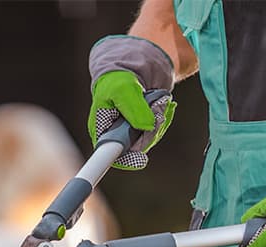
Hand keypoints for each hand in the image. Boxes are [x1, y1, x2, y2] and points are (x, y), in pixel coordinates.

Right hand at [87, 35, 175, 170]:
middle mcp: (114, 136)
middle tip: (157, 110)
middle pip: (135, 150)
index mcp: (101, 130)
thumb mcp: (123, 88)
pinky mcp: (142, 129)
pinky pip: (156, 131)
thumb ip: (134, 109)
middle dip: (150, 132)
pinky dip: (163, 118)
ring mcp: (129, 134)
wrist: (128, 66)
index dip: (126, 160)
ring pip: (148, 140)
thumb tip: (148, 127)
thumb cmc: (117, 77)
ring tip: (160, 100)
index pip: (111, 156)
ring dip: (159, 121)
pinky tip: (164, 104)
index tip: (140, 158)